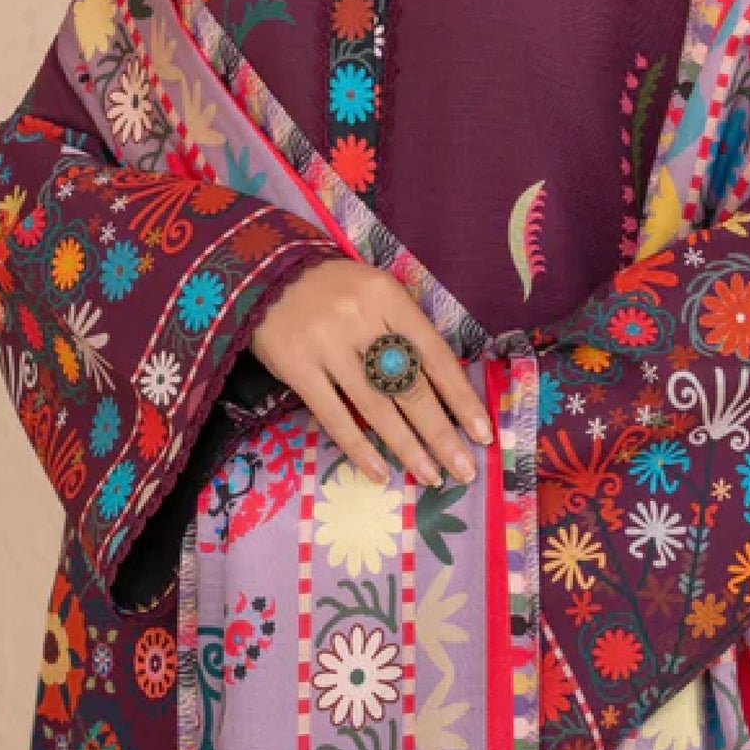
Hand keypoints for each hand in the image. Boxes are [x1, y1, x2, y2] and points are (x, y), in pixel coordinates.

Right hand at [247, 257, 494, 486]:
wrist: (266, 273)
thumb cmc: (334, 289)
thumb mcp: (376, 293)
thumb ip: (405, 331)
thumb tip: (442, 391)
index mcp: (388, 297)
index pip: (435, 355)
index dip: (461, 398)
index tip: (482, 433)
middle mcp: (361, 319)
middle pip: (410, 386)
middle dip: (441, 433)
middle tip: (463, 469)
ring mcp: (327, 344)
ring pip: (376, 406)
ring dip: (407, 447)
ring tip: (429, 476)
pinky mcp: (297, 367)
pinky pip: (334, 416)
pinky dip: (359, 447)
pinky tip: (379, 471)